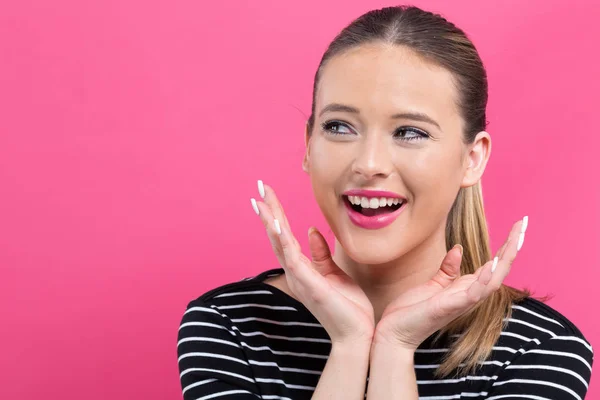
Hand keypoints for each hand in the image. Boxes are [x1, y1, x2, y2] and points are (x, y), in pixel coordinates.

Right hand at [252, 181, 374, 345]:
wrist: (358, 335)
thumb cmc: (348, 308)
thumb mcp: (334, 273)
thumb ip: (321, 253)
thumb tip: (312, 230)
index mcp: (302, 269)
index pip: (285, 236)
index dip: (276, 214)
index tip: (267, 194)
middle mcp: (295, 273)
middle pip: (276, 236)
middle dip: (268, 211)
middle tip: (259, 188)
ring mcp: (299, 279)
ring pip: (279, 244)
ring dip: (270, 221)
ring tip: (261, 200)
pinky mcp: (308, 285)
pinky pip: (292, 258)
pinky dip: (283, 240)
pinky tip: (277, 223)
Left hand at [374, 216, 528, 350]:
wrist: (395, 332)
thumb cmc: (413, 310)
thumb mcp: (433, 284)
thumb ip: (448, 269)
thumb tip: (459, 248)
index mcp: (467, 287)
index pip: (494, 264)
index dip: (507, 245)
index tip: (519, 224)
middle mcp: (470, 295)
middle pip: (499, 269)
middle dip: (513, 246)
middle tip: (524, 223)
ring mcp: (463, 302)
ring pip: (493, 280)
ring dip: (506, 259)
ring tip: (517, 237)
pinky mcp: (451, 307)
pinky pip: (474, 293)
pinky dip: (485, 279)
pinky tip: (492, 263)